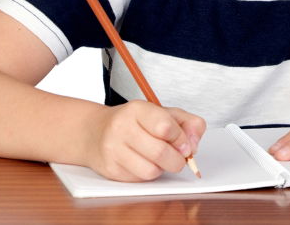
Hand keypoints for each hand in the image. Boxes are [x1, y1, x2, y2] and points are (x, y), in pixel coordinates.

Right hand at [82, 100, 205, 181]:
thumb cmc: (134, 123)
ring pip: (150, 170)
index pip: (165, 126)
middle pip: (160, 152)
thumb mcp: (163, 113)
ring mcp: (113, 149)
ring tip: (159, 160)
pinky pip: (139, 179)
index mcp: (137, 109)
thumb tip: (194, 143)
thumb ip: (187, 123)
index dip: (182, 139)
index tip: (185, 145)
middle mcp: (122, 127)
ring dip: (162, 169)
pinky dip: (148, 174)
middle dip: (177, 159)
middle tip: (179, 157)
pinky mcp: (110, 169)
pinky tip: (144, 163)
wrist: (95, 132)